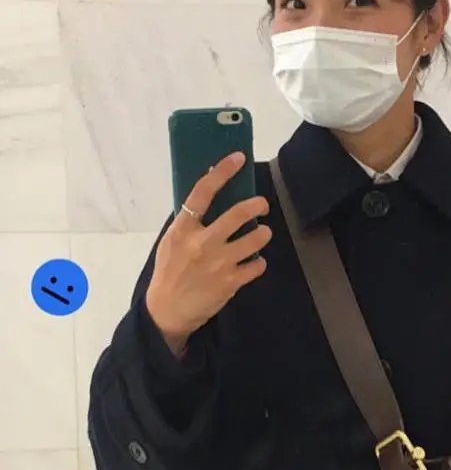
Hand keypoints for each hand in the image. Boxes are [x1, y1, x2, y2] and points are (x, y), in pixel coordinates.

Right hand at [145, 152, 272, 355]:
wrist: (167, 311)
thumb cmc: (169, 272)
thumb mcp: (171, 242)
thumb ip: (189, 222)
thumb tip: (209, 196)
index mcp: (183, 229)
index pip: (202, 192)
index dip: (222, 172)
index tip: (238, 159)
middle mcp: (201, 243)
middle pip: (238, 214)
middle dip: (257, 205)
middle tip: (262, 206)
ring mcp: (218, 263)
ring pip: (255, 239)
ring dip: (263, 234)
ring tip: (262, 234)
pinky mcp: (230, 282)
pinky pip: (257, 265)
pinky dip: (259, 262)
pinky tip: (254, 261)